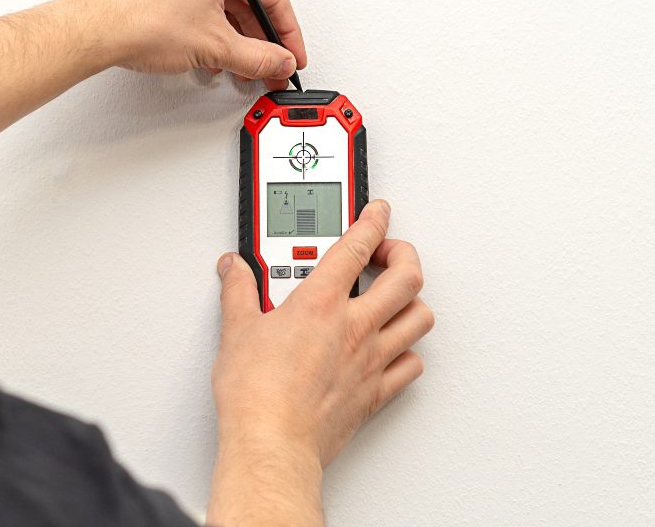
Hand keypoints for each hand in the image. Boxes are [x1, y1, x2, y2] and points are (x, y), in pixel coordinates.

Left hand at [69, 0, 306, 90]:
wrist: (92, 29)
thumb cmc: (140, 20)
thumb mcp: (215, 46)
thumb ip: (258, 57)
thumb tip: (279, 62)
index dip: (288, 32)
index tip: (294, 57)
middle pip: (247, 2)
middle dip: (261, 42)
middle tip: (272, 69)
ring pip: (223, 9)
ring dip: (236, 43)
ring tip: (243, 71)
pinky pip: (200, 10)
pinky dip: (212, 35)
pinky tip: (214, 60)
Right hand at [212, 200, 432, 466]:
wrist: (272, 442)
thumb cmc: (256, 394)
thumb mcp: (237, 330)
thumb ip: (239, 292)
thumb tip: (235, 270)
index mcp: (321, 303)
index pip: (357, 245)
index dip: (373, 220)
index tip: (378, 212)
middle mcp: (355, 327)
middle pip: (406, 276)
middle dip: (403, 254)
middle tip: (390, 251)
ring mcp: (371, 360)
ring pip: (419, 318)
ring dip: (413, 301)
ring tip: (397, 295)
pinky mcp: (375, 393)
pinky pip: (412, 366)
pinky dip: (410, 352)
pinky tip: (396, 348)